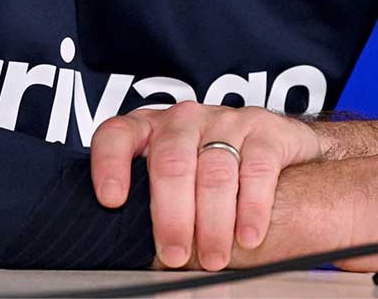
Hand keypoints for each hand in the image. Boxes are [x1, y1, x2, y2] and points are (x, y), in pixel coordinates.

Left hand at [89, 101, 325, 270]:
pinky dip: (252, 209)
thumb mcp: (168, 179)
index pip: (116, 135)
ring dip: (213, 222)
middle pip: (172, 163)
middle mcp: (183, 120)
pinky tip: (248, 236)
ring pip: (215, 172)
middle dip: (172, 216)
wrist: (267, 139)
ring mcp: (224, 121)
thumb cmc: (202, 167)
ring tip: (213, 258)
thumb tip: (133, 255)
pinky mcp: (263, 130)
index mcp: (147, 128)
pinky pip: (256, 170)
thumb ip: (149, 205)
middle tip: (174, 256)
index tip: (111, 200)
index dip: (110, 165)